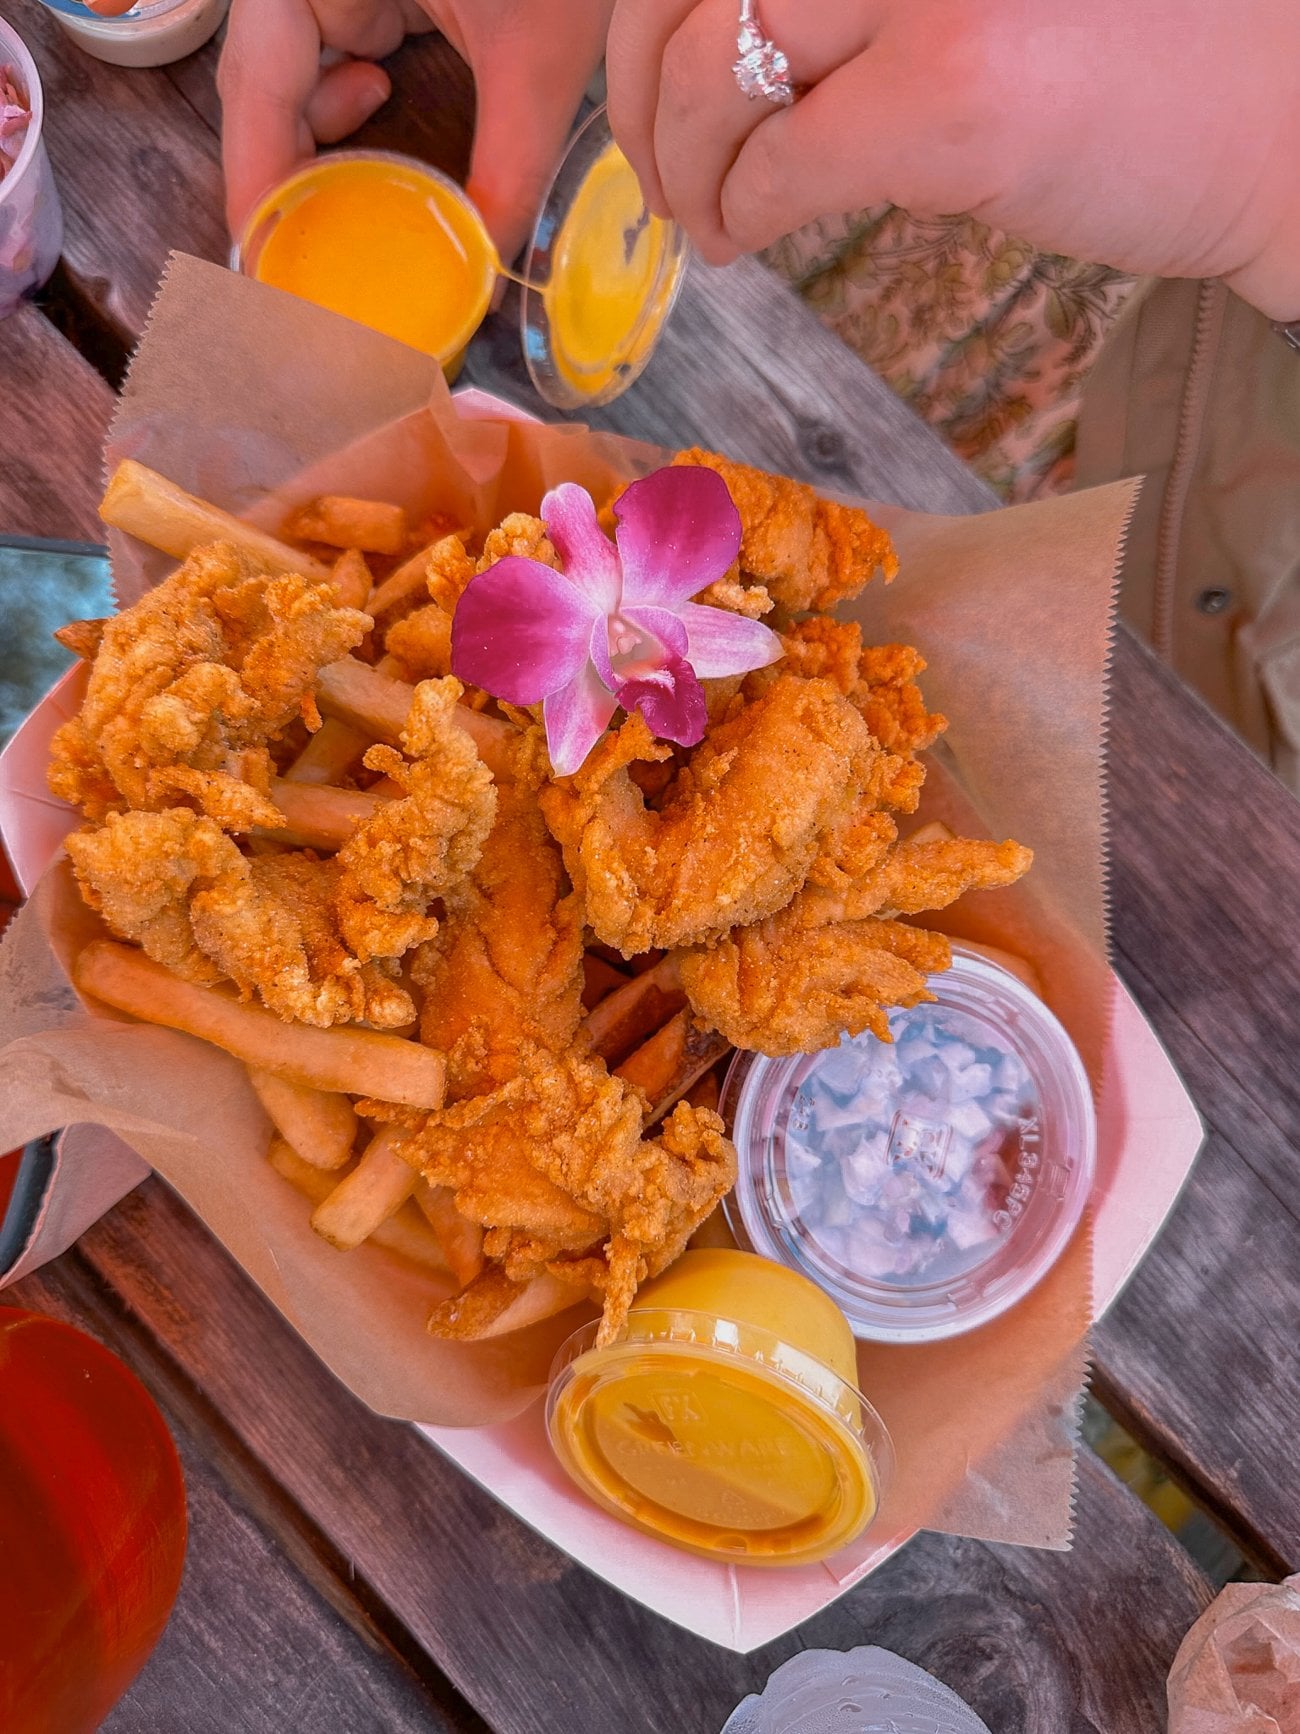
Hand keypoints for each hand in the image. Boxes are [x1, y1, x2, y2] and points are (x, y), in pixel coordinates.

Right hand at [219, 0, 613, 261]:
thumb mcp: (540, 58)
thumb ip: (510, 173)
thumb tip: (483, 278)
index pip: (257, 85)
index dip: (259, 182)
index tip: (269, 264)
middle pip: (263, 85)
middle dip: (290, 174)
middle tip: (311, 260)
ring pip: (291, 70)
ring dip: (323, 137)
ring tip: (362, 184)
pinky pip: (328, 43)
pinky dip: (347, 94)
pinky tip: (382, 96)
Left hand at [607, 0, 1299, 318]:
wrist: (1279, 122)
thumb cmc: (1142, 45)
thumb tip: (719, 37)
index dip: (654, 7)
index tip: (649, 72)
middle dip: (641, 88)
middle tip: (655, 166)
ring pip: (711, 71)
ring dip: (679, 164)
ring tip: (700, 215)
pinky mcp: (946, 104)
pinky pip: (776, 167)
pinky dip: (735, 213)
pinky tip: (741, 239)